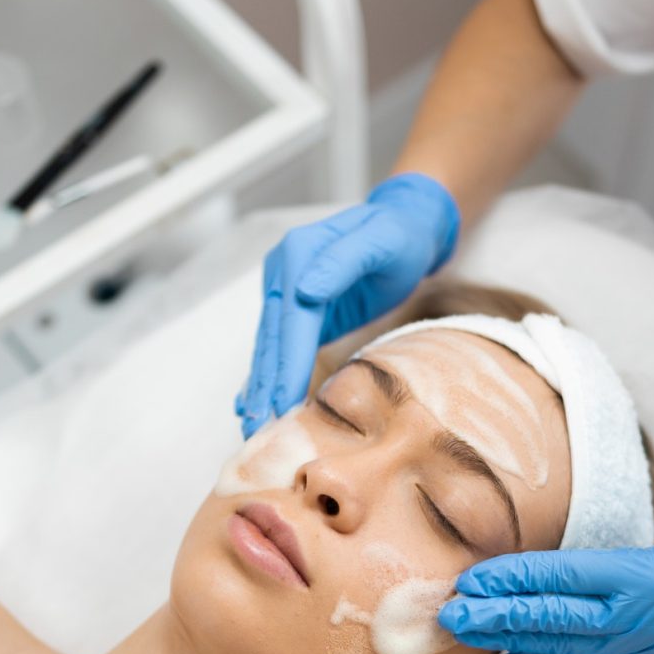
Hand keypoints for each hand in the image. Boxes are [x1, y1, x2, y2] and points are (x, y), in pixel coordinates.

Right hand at [236, 172, 459, 436]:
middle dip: (267, 385)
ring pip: (269, 346)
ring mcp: (283, 288)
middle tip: (259, 429)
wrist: (404, 224)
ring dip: (260, 387)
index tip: (281, 403)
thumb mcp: (381, 242)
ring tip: (251, 426)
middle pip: (274, 338)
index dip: (287, 365)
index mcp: (299, 253)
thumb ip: (342, 262)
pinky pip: (277, 346)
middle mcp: (282, 270)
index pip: (292, 320)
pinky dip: (265, 375)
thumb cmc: (399, 237)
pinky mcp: (293, 307)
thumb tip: (304, 291)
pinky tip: (249, 402)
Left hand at [438, 473, 653, 653]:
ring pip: (562, 645)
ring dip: (509, 641)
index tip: (475, 579)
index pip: (572, 577)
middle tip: (448, 614)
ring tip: (463, 636)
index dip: (521, 578)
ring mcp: (638, 644)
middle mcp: (640, 619)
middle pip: (555, 617)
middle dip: (498, 616)